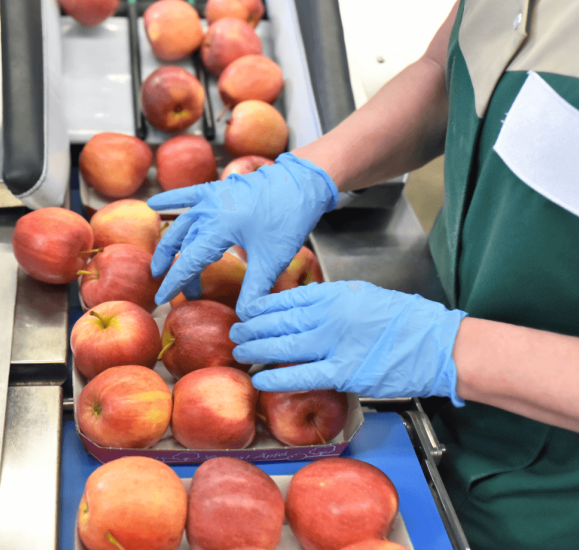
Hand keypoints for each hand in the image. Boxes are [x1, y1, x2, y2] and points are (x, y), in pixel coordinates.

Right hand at [148, 154, 337, 316]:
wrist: (302, 183)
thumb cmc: (287, 219)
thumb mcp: (271, 259)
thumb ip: (254, 289)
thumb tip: (244, 317)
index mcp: (218, 227)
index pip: (188, 261)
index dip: (174, 282)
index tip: (162, 299)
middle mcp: (208, 210)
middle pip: (183, 245)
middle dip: (174, 268)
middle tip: (170, 288)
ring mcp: (211, 197)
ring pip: (182, 224)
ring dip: (170, 244)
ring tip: (162, 264)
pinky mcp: (218, 188)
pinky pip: (188, 194)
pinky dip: (170, 199)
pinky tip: (153, 203)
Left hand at [230, 280, 466, 404]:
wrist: (437, 344)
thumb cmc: (403, 320)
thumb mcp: (362, 295)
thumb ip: (330, 301)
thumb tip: (300, 306)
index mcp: (333, 294)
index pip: (285, 299)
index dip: (260, 308)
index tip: (246, 312)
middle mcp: (329, 316)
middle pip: (278, 322)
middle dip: (251, 328)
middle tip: (236, 333)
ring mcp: (335, 344)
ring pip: (283, 347)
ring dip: (257, 350)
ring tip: (241, 353)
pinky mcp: (344, 372)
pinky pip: (302, 376)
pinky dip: (277, 378)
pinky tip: (260, 379)